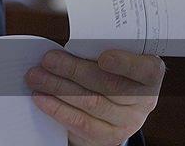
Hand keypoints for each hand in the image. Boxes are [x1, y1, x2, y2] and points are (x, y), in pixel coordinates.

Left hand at [25, 49, 164, 145]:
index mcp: (148, 76)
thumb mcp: (107, 61)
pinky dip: (57, 108)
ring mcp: (127, 122)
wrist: (105, 113)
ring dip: (58, 87)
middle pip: (109, 85)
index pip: (147, 70)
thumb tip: (62, 47)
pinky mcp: (108, 136)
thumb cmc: (103, 75)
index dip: (126, 64)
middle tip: (48, 60)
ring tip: (36, 76)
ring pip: (92, 103)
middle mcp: (143, 101)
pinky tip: (41, 97)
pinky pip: (80, 122)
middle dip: (74, 70)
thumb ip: (94, 52)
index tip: (104, 57)